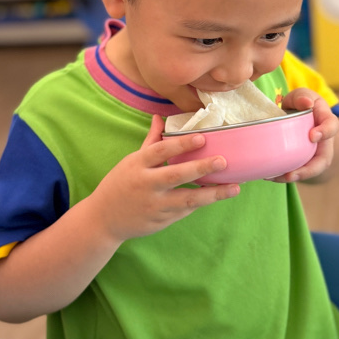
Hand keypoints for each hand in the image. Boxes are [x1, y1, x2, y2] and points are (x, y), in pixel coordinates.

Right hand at [91, 114, 239, 242]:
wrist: (104, 219)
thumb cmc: (120, 184)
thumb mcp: (132, 161)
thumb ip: (151, 141)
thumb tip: (160, 117)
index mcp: (137, 165)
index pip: (161, 151)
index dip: (181, 144)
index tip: (202, 138)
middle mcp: (146, 185)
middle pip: (176, 175)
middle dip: (201, 168)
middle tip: (223, 161)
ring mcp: (154, 205)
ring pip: (187, 199)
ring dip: (213, 194)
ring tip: (234, 188)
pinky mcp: (161, 221)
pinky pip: (185, 210)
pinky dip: (201, 203)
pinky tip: (219, 196)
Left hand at [269, 89, 338, 182]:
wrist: (299, 115)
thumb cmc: (301, 104)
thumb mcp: (301, 96)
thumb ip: (302, 97)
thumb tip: (306, 103)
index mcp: (326, 120)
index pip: (331, 126)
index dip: (325, 132)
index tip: (312, 136)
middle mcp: (324, 141)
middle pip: (324, 160)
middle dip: (309, 169)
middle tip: (291, 174)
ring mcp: (315, 154)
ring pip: (310, 170)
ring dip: (294, 176)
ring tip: (275, 178)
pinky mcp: (304, 162)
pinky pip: (298, 171)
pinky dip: (284, 175)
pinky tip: (269, 176)